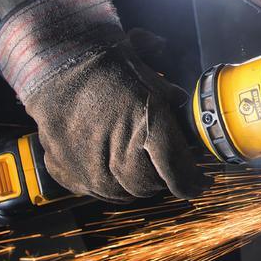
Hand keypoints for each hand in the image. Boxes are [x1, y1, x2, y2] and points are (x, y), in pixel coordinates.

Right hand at [25, 41, 205, 202]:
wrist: (60, 66)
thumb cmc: (108, 70)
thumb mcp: (151, 81)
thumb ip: (173, 102)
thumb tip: (185, 111)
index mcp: (149, 130)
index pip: (179, 173)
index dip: (193, 182)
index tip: (200, 183)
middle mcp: (119, 158)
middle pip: (151, 187)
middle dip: (160, 176)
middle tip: (157, 158)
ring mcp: (90, 171)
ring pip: (124, 194)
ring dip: (131, 181)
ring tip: (128, 155)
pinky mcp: (67, 174)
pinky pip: (94, 190)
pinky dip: (102, 178)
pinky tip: (102, 156)